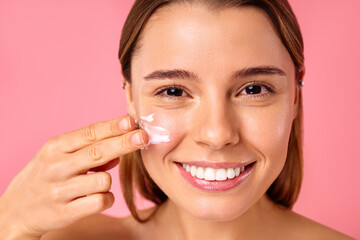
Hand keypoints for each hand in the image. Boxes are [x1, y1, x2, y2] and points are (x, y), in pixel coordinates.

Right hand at [0, 115, 147, 237]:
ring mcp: (60, 191)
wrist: (16, 210)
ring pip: (103, 181)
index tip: (130, 121)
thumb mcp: (58, 156)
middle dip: (124, 143)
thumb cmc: (46, 176)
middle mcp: (56, 167)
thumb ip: (87, 150)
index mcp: (55, 147)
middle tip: (143, 137)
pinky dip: (105, 199)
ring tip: (95, 184)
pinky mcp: (65, 213)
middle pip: (98, 152)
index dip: (112, 127)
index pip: (89, 133)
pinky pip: (101, 202)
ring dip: (108, 181)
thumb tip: (120, 150)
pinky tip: (96, 197)